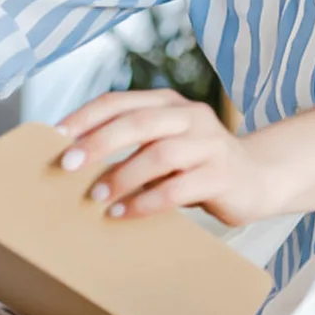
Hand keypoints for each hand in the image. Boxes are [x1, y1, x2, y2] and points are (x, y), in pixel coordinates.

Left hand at [55, 90, 285, 225]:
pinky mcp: (222, 174)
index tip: (55, 137)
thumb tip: (74, 161)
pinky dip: (146, 201)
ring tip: (97, 196)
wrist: (259, 178)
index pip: (120, 101)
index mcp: (170, 103)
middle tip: (68, 165)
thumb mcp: (165, 146)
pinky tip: (124, 213)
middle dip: (99, 142)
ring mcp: (210, 143)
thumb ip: (133, 146)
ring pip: (159, 153)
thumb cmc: (197, 165)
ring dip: (123, 176)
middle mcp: (191, 116)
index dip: (86, 117)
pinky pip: (178, 187)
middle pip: (138, 121)